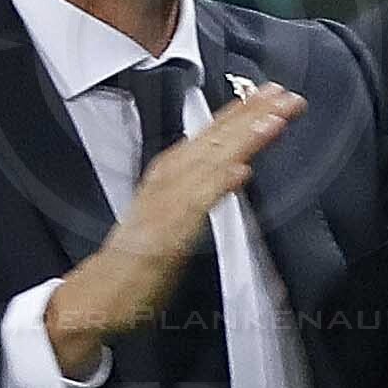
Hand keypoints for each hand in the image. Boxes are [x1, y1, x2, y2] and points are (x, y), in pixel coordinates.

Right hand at [45, 81, 304, 374]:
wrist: (102, 293)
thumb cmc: (138, 261)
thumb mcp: (174, 214)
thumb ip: (201, 189)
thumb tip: (235, 167)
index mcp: (170, 174)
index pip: (211, 136)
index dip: (241, 113)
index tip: (271, 94)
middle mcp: (168, 180)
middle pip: (214, 139)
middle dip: (251, 114)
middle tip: (285, 93)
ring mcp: (168, 203)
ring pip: (210, 162)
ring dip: (243, 138)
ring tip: (273, 118)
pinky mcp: (168, 233)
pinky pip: (197, 203)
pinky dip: (219, 184)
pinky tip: (242, 168)